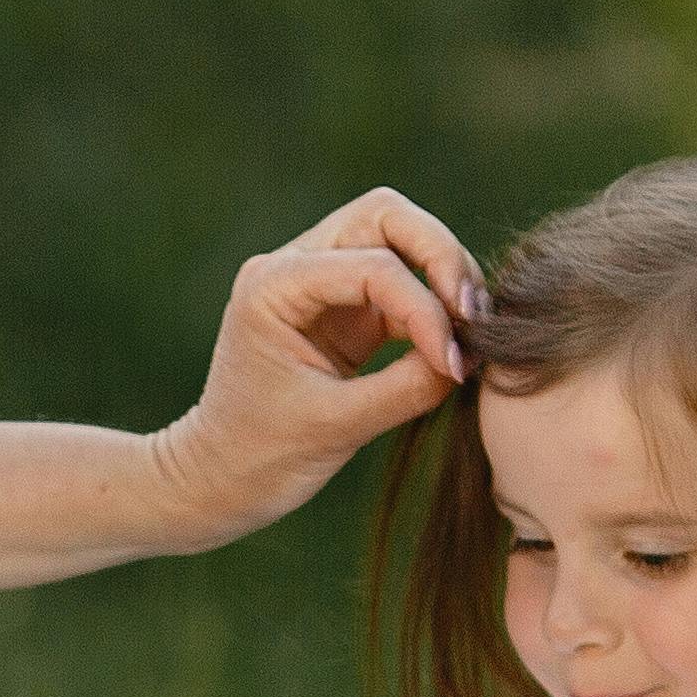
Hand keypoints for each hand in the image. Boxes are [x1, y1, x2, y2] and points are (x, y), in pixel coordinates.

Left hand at [143, 189, 483, 547]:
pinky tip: (457, 348)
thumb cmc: (262, 455)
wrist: (222, 479)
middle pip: (388, 217)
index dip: (425, 308)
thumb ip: (407, 387)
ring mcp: (322, 283)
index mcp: (273, 284)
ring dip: (445, 278)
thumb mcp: (337, 425)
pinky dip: (436, 309)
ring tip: (472, 336)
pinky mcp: (348, 310)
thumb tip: (469, 357)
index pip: (372, 266)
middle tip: (474, 316)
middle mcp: (295, 267)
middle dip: (442, 257)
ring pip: (401, 240)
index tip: (454, 365)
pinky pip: (406, 285)